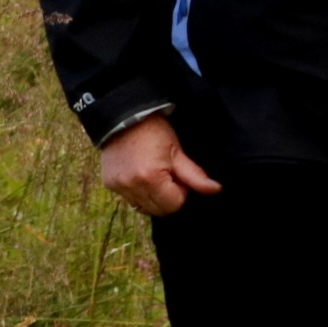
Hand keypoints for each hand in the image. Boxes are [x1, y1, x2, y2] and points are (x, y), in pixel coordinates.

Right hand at [100, 114, 221, 216]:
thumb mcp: (177, 152)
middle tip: (168, 174)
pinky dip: (138, 192)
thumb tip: (216, 189)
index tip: (178, 174)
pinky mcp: (110, 184)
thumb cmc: (154, 131)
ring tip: (154, 173)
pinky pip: (130, 199)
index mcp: (151, 178)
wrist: (124, 116)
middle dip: (168, 196)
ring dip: (153, 196)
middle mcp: (132, 186)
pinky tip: (140, 173)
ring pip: (144, 208)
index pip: (174, 204)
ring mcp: (119, 187)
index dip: (181, 191)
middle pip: (159, 210)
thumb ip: (195, 175)